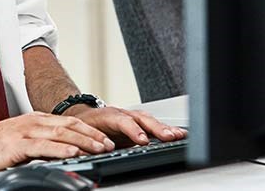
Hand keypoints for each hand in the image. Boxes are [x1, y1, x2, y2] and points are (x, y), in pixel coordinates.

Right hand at [0, 112, 115, 171]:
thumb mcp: (22, 139)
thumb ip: (42, 142)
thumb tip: (64, 150)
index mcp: (35, 120)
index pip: (69, 121)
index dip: (89, 129)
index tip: (105, 139)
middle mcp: (32, 123)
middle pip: (69, 125)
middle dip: (92, 135)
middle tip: (109, 144)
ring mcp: (25, 132)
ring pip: (60, 133)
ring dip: (83, 140)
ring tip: (99, 148)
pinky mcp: (17, 145)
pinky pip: (43, 146)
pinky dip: (60, 148)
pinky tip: (72, 151)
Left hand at [65, 105, 186, 146]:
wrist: (87, 116)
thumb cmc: (86, 124)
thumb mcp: (85, 132)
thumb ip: (94, 140)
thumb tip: (102, 149)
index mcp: (108, 115)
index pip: (123, 121)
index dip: (134, 130)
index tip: (142, 140)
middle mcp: (124, 114)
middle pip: (142, 119)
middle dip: (156, 128)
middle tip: (168, 137)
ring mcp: (133, 117)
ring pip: (151, 121)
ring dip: (165, 128)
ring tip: (179, 135)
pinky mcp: (140, 123)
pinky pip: (155, 125)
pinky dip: (167, 130)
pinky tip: (179, 134)